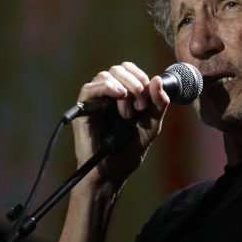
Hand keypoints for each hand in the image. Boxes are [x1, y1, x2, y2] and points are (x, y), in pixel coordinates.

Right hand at [71, 62, 170, 187]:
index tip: (148, 100)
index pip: (130, 69)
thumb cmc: (130, 150)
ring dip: (124, 89)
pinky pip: (89, 88)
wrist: (113, 172)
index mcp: (123, 94)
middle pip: (119, 69)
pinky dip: (106, 87)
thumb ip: (159, 103)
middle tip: (141, 106)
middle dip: (135, 83)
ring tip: (128, 113)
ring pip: (105, 75)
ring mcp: (95, 101)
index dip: (141, 78)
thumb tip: (157, 79)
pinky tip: (119, 97)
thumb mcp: (152, 124)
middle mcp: (107, 94)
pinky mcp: (83, 110)